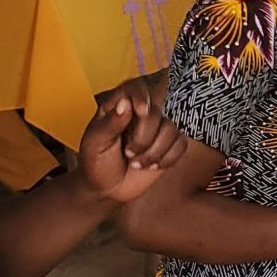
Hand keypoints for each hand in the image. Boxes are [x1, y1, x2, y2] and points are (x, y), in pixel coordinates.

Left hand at [77, 82, 188, 203]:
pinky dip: (167, 159)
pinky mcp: (170, 144)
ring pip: (171, 130)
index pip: (136, 89)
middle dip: (143, 139)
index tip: (141, 112)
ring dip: (154, 153)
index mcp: (119, 106)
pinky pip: (181, 145)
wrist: (107, 187)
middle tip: (128, 153)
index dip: (142, 97)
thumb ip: (110, 123)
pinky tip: (152, 166)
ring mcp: (157, 128)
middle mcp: (141, 113)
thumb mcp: (95, 143)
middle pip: (156, 114)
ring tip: (137, 163)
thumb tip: (126, 103)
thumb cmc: (96, 162)